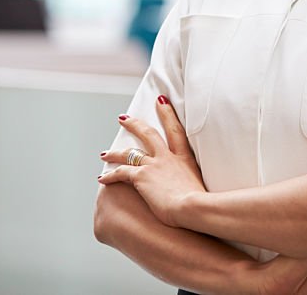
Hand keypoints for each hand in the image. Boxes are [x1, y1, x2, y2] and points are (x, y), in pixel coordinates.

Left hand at [98, 96, 204, 226]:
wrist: (193, 207)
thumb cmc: (201, 202)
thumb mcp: (204, 185)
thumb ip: (198, 183)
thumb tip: (202, 192)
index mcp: (185, 158)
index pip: (175, 130)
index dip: (167, 113)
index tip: (160, 100)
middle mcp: (167, 157)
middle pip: (148, 134)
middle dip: (135, 125)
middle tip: (124, 119)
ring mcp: (154, 165)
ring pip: (129, 154)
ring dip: (115, 153)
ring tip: (104, 154)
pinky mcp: (141, 177)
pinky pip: (121, 173)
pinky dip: (110, 176)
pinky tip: (102, 179)